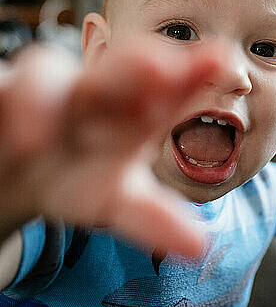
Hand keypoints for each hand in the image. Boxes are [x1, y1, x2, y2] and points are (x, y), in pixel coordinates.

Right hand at [0, 42, 220, 257]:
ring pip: (41, 80)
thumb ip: (155, 218)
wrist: (16, 171)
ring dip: (40, 98)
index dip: (191, 75)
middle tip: (159, 67)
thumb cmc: (77, 174)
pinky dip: (2, 103)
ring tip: (36, 139)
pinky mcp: (0, 99)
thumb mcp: (116, 198)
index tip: (222, 59)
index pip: (163, 91)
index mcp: (127, 115)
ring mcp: (39, 96)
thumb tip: (200, 247)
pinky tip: (11, 133)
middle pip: (110, 78)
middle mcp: (87, 96)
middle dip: (132, 70)